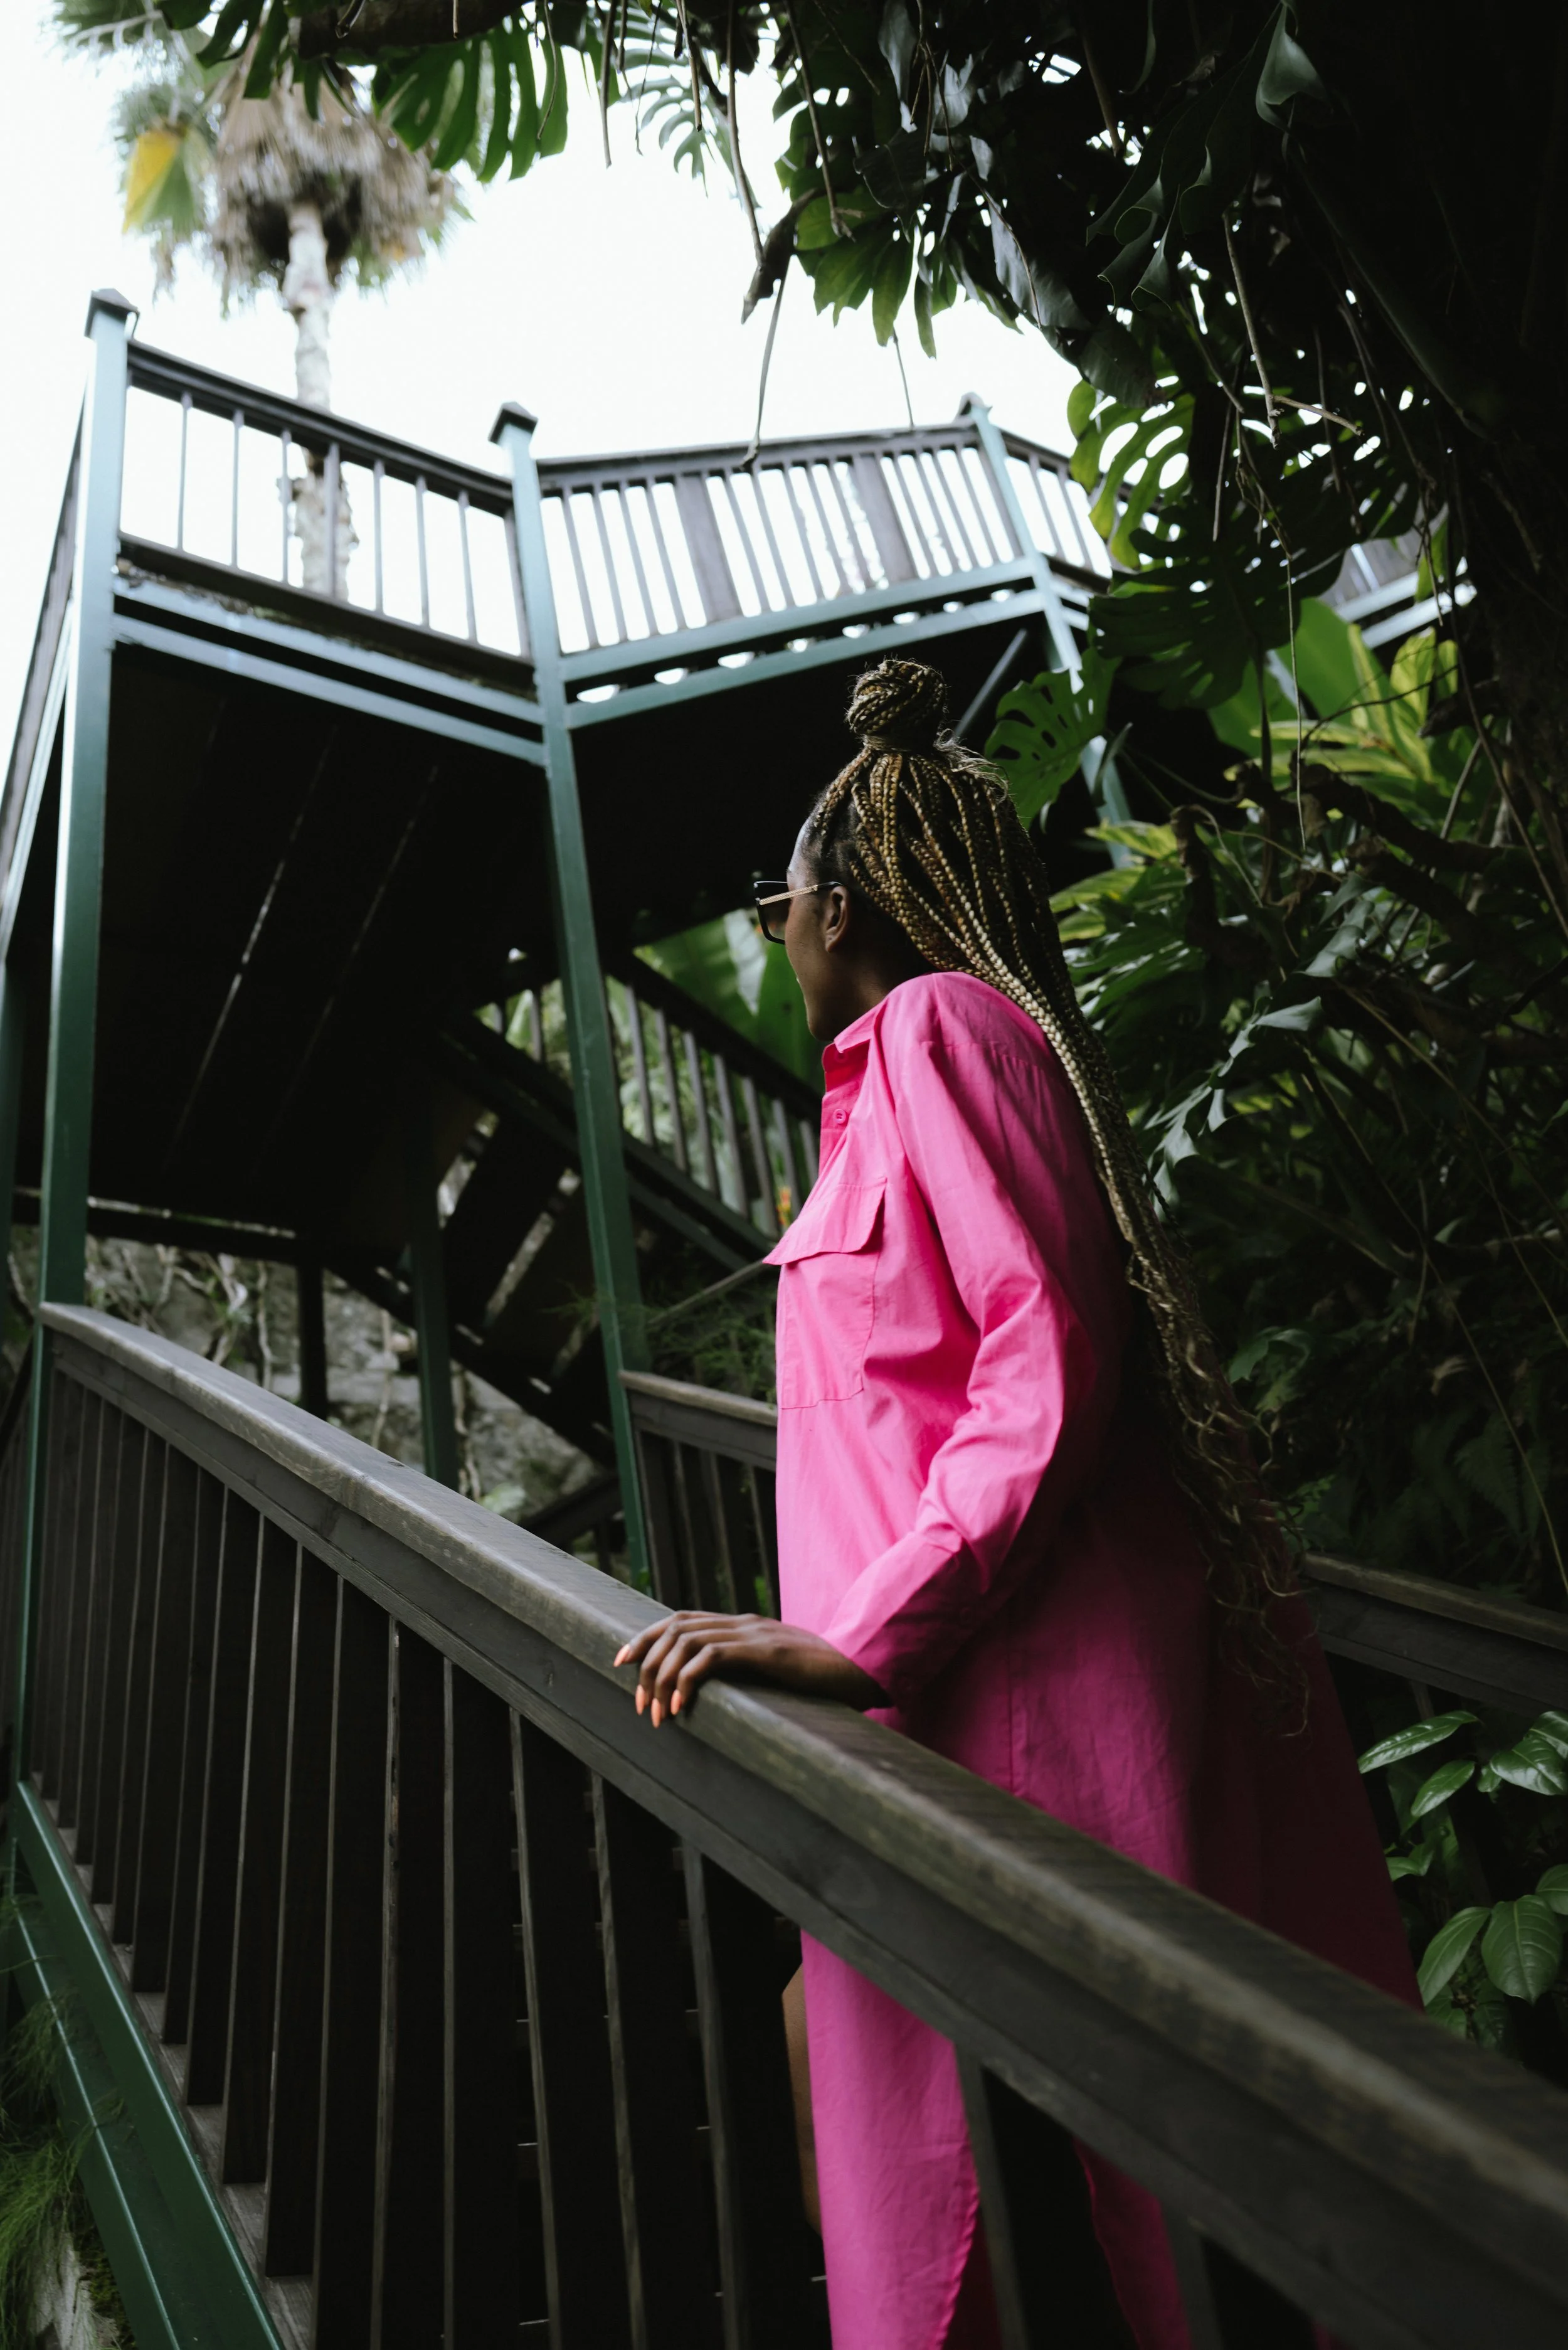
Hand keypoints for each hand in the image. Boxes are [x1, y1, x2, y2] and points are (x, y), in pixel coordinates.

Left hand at [612, 1611, 884, 1724]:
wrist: (864, 1670)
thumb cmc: (823, 1680)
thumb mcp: (778, 1672)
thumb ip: (749, 1671)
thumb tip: (715, 1694)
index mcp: (743, 1625)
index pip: (680, 1619)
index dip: (646, 1637)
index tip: (620, 1662)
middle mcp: (743, 1623)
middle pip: (675, 1628)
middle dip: (647, 1664)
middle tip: (641, 1705)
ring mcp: (754, 1634)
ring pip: (686, 1641)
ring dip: (663, 1678)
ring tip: (658, 1714)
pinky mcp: (766, 1652)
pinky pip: (712, 1657)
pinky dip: (688, 1681)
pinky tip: (682, 1708)